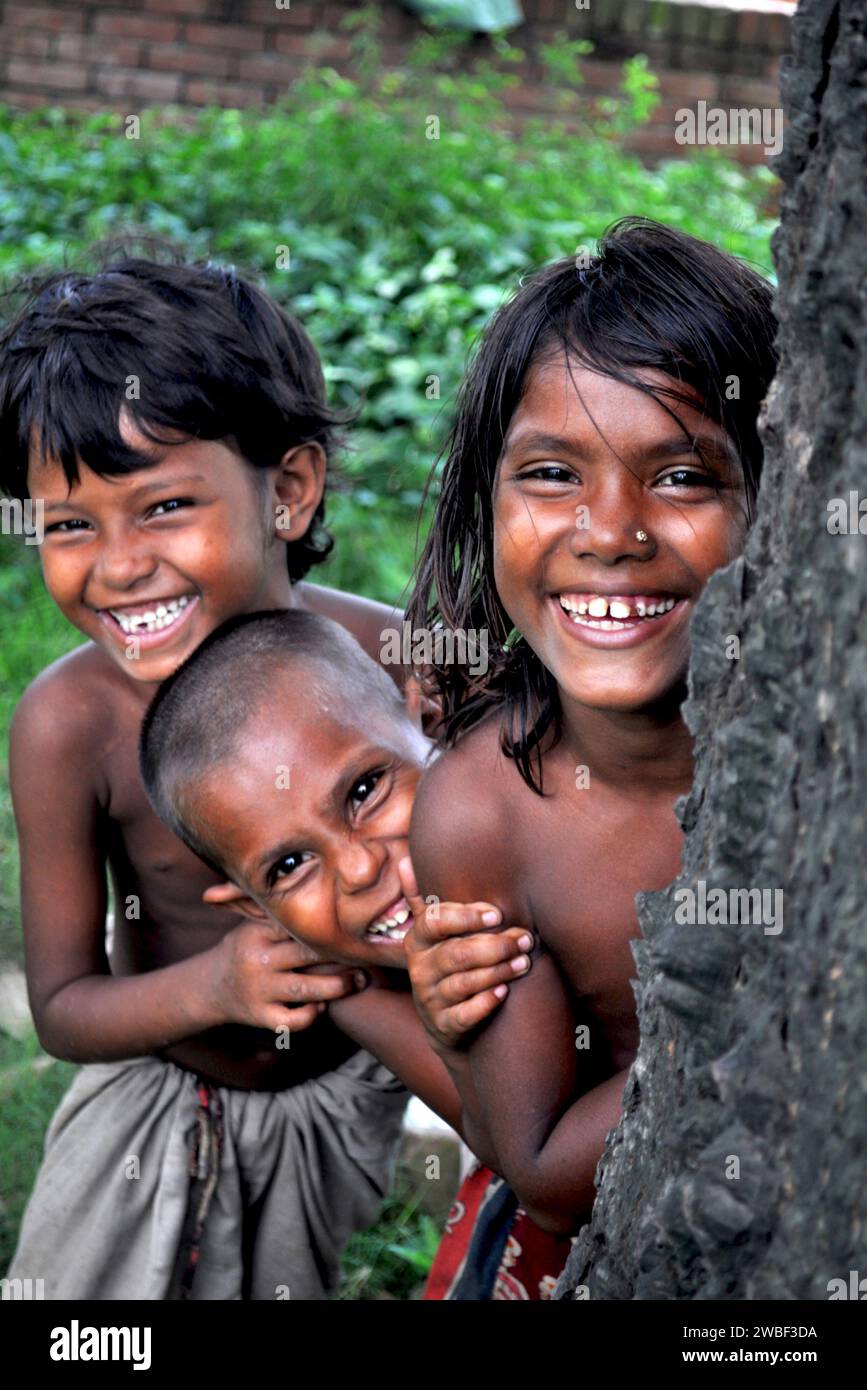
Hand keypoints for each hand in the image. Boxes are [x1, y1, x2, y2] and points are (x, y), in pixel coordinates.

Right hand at [208, 920, 365, 1033]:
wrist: (210, 987)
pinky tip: (322, 1005)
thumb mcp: (251, 922)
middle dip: (341, 955)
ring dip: (339, 986)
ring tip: (359, 980)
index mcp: (257, 932)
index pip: (297, 926)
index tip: (354, 924)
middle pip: (308, 954)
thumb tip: (308, 871)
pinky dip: (314, 1014)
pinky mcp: (261, 1018)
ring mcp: (259, 991)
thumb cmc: (245, 948)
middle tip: (367, 953)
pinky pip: (295, 1020)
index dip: (328, 925)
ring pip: (308, 990)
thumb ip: (277, 906)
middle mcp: (257, 961)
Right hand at [398, 857, 532, 1050]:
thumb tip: (406, 862)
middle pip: (457, 953)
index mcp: (418, 940)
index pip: (435, 923)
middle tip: (524, 939)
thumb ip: (424, 901)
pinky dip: (485, 1003)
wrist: (446, 1023)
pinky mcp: (444, 1026)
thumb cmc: (447, 965)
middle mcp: (420, 969)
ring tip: (523, 962)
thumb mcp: (432, 934)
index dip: (465, 917)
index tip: (496, 914)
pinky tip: (504, 993)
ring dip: (498, 971)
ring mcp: (430, 1000)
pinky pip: (464, 1015)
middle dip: (494, 945)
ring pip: (464, 983)